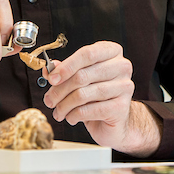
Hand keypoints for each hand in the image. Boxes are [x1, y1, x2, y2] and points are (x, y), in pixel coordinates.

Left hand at [42, 41, 161, 155]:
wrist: (114, 121)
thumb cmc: (96, 96)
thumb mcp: (79, 79)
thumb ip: (64, 72)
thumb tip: (48, 70)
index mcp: (112, 52)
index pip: (87, 54)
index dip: (66, 66)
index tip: (51, 79)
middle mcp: (122, 66)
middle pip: (82, 75)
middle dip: (60, 90)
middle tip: (49, 100)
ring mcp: (124, 86)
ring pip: (83, 94)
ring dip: (65, 105)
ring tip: (58, 112)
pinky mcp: (121, 107)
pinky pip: (89, 110)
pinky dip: (74, 115)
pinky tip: (71, 117)